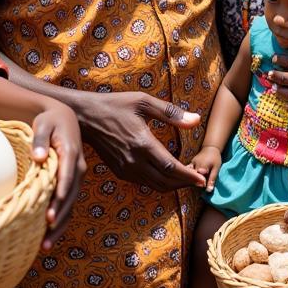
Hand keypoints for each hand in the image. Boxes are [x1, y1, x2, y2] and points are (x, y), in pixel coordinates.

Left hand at [30, 99, 85, 249]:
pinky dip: (61, 220)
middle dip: (59, 218)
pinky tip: (49, 236)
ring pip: (71, 204)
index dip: (58, 199)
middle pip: (70, 197)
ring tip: (46, 246)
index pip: (66, 180)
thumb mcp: (43, 124)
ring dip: (60, 225)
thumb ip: (39, 140)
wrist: (63, 116)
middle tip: (45, 238)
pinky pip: (69, 203)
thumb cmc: (49, 120)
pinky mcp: (73, 181)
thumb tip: (38, 158)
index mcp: (70, 154)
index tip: (49, 217)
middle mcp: (78, 167)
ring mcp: (77, 176)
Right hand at [78, 91, 205, 191]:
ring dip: (172, 185)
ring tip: (186, 179)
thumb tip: (196, 120)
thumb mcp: (143, 102)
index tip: (202, 179)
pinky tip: (166, 174)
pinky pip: (143, 182)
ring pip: (154, 185)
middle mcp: (134, 161)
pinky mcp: (119, 171)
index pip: (171, 167)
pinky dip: (158, 182)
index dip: (188, 176)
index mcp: (142, 143)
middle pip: (165, 181)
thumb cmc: (115, 105)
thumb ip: (171, 113)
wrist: (85, 117)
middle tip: (198, 180)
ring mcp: (125, 168)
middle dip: (184, 183)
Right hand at [192, 145, 222, 191]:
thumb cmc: (215, 158)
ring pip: (188, 174)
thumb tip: (208, 191)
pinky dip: (188, 175)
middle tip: (199, 185)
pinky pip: (187, 170)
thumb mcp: (216, 169)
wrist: (210, 148)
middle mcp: (195, 165)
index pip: (198, 180)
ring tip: (195, 182)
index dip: (200, 184)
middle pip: (192, 177)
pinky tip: (190, 179)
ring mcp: (191, 163)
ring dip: (191, 179)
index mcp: (202, 167)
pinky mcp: (190, 163)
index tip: (203, 186)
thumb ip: (212, 179)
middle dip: (195, 182)